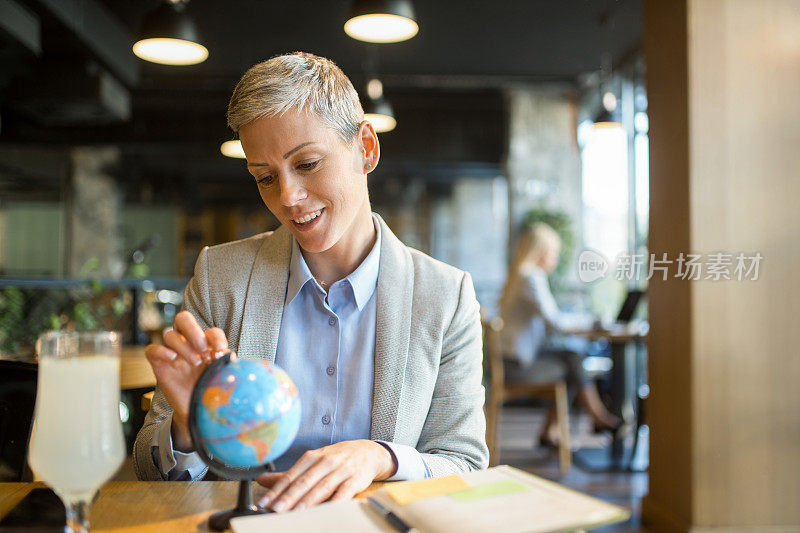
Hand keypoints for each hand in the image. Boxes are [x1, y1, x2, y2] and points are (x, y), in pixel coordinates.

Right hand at [144, 310, 227, 450]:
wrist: (196, 409)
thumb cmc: (210, 388)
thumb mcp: (221, 375)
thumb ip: (226, 364)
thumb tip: (231, 356)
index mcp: (207, 344)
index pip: (210, 331)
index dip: (215, 337)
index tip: (220, 350)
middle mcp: (188, 344)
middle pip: (183, 319)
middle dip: (193, 330)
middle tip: (203, 349)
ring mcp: (173, 353)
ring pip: (169, 335)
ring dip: (183, 346)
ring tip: (194, 362)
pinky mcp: (159, 365)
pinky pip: (152, 350)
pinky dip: (160, 351)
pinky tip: (172, 359)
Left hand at [255, 440, 395, 511]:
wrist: (367, 451)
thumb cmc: (336, 459)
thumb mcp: (313, 461)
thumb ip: (288, 474)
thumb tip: (261, 480)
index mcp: (312, 457)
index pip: (291, 475)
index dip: (277, 489)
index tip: (265, 502)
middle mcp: (325, 461)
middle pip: (305, 481)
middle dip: (289, 496)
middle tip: (276, 509)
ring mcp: (341, 470)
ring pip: (322, 486)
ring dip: (309, 500)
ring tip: (296, 512)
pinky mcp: (356, 479)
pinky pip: (345, 491)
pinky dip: (336, 500)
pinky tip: (328, 509)